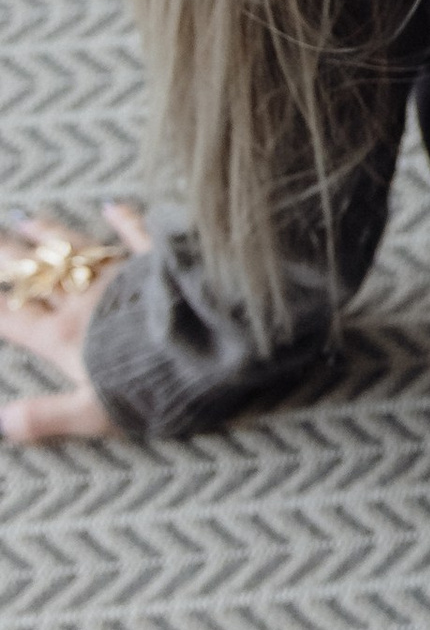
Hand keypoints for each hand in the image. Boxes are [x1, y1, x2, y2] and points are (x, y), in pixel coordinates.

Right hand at [0, 202, 149, 442]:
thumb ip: (44, 417)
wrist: (208, 346)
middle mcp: (86, 300)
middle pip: (37, 275)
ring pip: (76, 249)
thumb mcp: (92, 412)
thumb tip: (1, 424)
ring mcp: (123, 276)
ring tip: (25, 217)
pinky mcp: (158, 262)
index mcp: (66, 338)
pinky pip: (138, 233)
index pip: (14, 317)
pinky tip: (112, 205)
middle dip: (9, 257)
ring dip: (49, 233)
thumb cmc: (152, 387)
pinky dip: (124, 219)